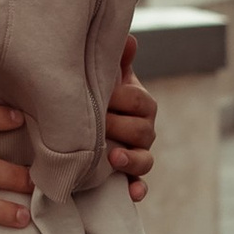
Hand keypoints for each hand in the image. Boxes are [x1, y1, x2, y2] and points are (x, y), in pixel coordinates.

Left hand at [105, 33, 158, 202]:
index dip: (122, 99)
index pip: (139, 102)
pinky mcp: (129, 176)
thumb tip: (129, 39)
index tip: (103, 96)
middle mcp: (144, 130)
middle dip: (119, 128)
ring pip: (145, 160)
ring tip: (114, 158)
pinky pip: (140, 185)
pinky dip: (138, 189)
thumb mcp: (107, 76)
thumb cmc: (100, 95)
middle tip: (97, 124)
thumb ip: (117, 60)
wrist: (88, 120)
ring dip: (131, 160)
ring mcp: (138, 154)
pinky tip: (132, 193)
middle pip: (142, 131)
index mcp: (141, 104)